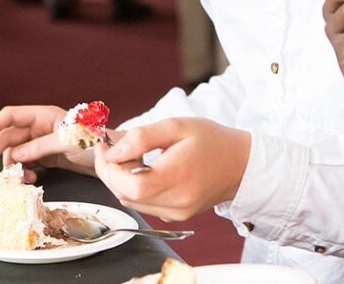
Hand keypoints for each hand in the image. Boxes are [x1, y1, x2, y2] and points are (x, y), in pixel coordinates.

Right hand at [0, 105, 100, 181]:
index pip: (11, 116)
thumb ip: (41, 146)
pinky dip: (24, 172)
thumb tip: (15, 155)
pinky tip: (30, 179)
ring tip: (21, 179)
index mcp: (45, 115)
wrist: (113, 157)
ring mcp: (42, 142)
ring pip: (16, 153)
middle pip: (8, 136)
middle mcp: (41, 127)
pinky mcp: (47, 157)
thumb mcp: (68, 141)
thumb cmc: (96, 141)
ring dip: (13, 167)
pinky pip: (26, 163)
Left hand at [94, 118, 250, 221]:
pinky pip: (143, 205)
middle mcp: (177, 201)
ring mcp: (177, 213)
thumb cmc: (210, 141)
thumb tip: (111, 151)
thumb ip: (141, 137)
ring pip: (131, 201)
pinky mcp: (176, 216)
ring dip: (122, 179)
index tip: (103, 147)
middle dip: (111, 171)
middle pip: (126, 194)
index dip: (108, 168)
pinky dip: (135, 188)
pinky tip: (146, 170)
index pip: (130, 184)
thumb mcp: (177, 126)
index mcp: (178, 175)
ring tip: (134, 156)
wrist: (239, 164)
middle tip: (115, 148)